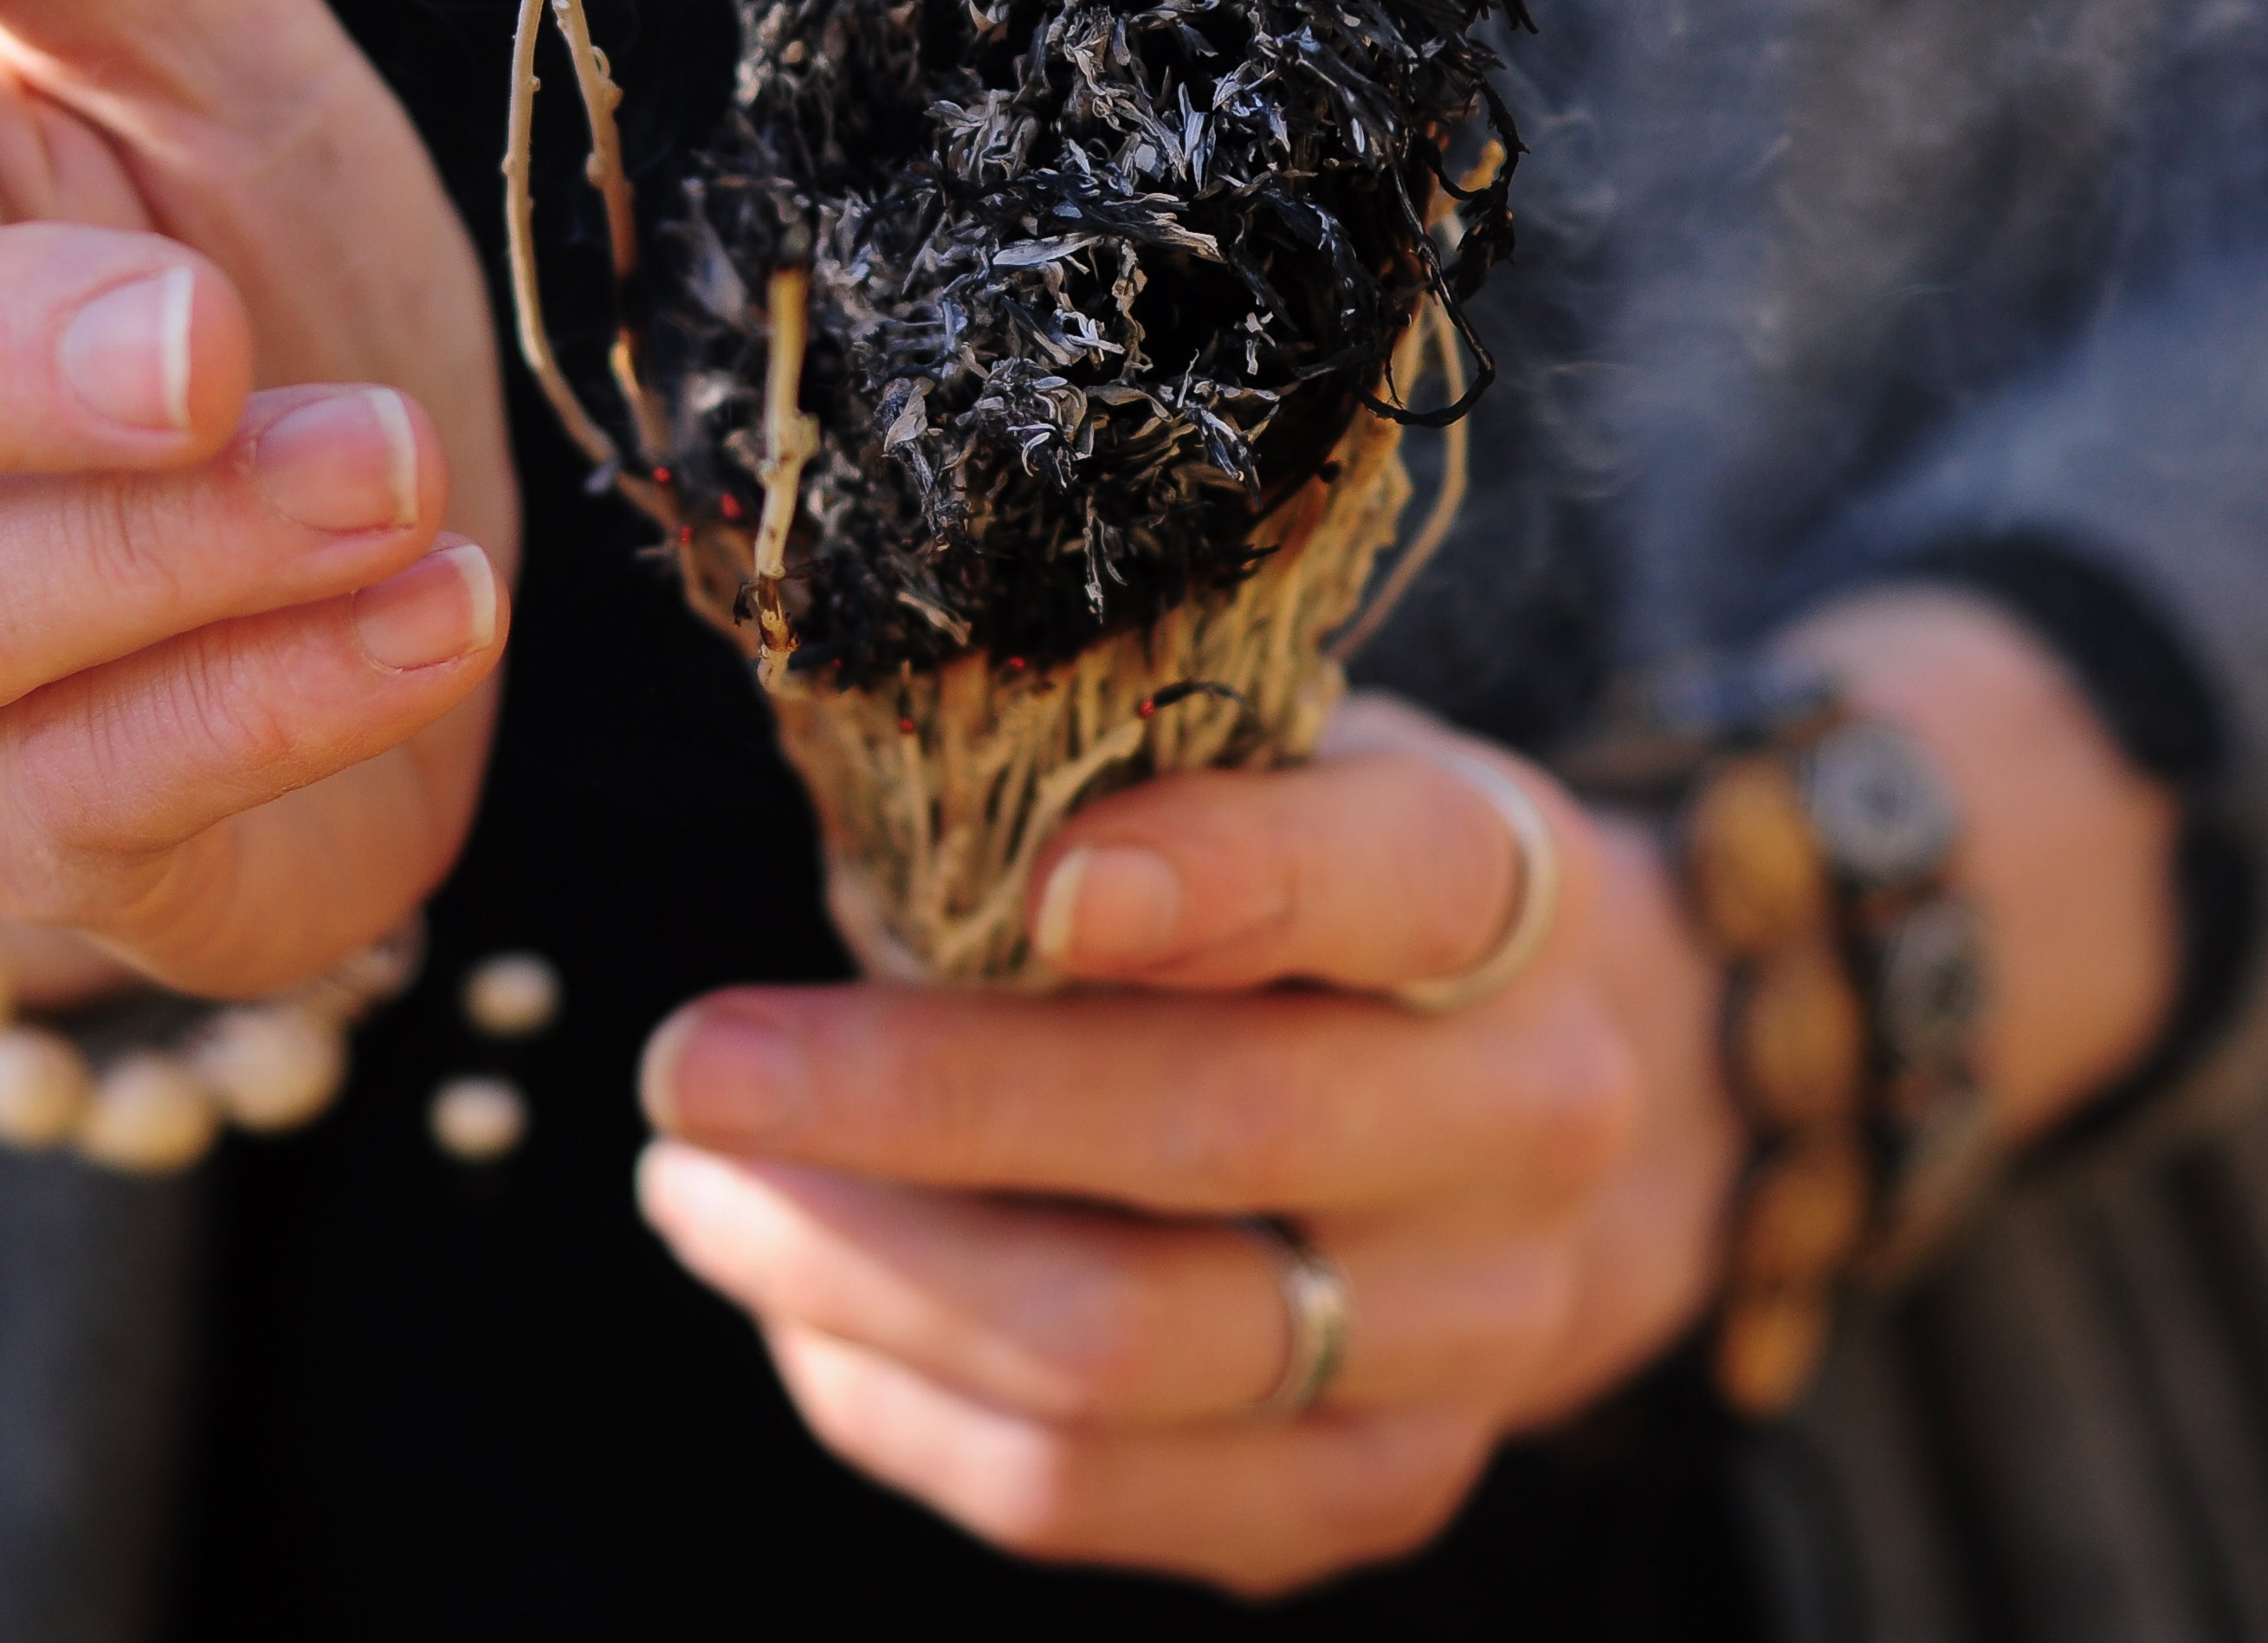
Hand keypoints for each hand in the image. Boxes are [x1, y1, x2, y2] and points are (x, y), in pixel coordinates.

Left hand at [635, 697, 1741, 1595]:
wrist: (1571, 1116)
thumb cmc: (1349, 911)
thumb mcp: (1292, 773)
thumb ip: (1121, 781)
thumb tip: (863, 803)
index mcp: (1511, 899)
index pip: (1398, 878)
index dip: (1224, 877)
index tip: (1037, 885)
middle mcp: (1525, 1125)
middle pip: (1213, 1132)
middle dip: (916, 1103)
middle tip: (696, 1067)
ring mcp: (1469, 1335)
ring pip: (1120, 1349)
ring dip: (861, 1277)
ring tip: (702, 1195)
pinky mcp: (1376, 1490)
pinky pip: (1082, 1494)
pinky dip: (899, 1403)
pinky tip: (806, 1308)